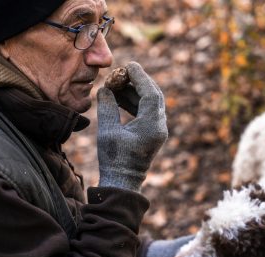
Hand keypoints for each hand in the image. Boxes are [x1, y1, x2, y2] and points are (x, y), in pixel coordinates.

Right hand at [96, 62, 167, 190]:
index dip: (140, 77)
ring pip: (150, 103)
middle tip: (124, 71)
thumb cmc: (114, 159)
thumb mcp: (107, 131)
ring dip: (135, 92)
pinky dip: (135, 103)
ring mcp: (157, 130)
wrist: (122, 182)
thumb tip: (105, 89)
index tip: (129, 65)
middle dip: (139, 82)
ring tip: (117, 84)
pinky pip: (146, 112)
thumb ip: (107, 107)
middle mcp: (159, 126)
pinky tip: (120, 98)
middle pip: (154, 96)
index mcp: (152, 125)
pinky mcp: (152, 134)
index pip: (150, 93)